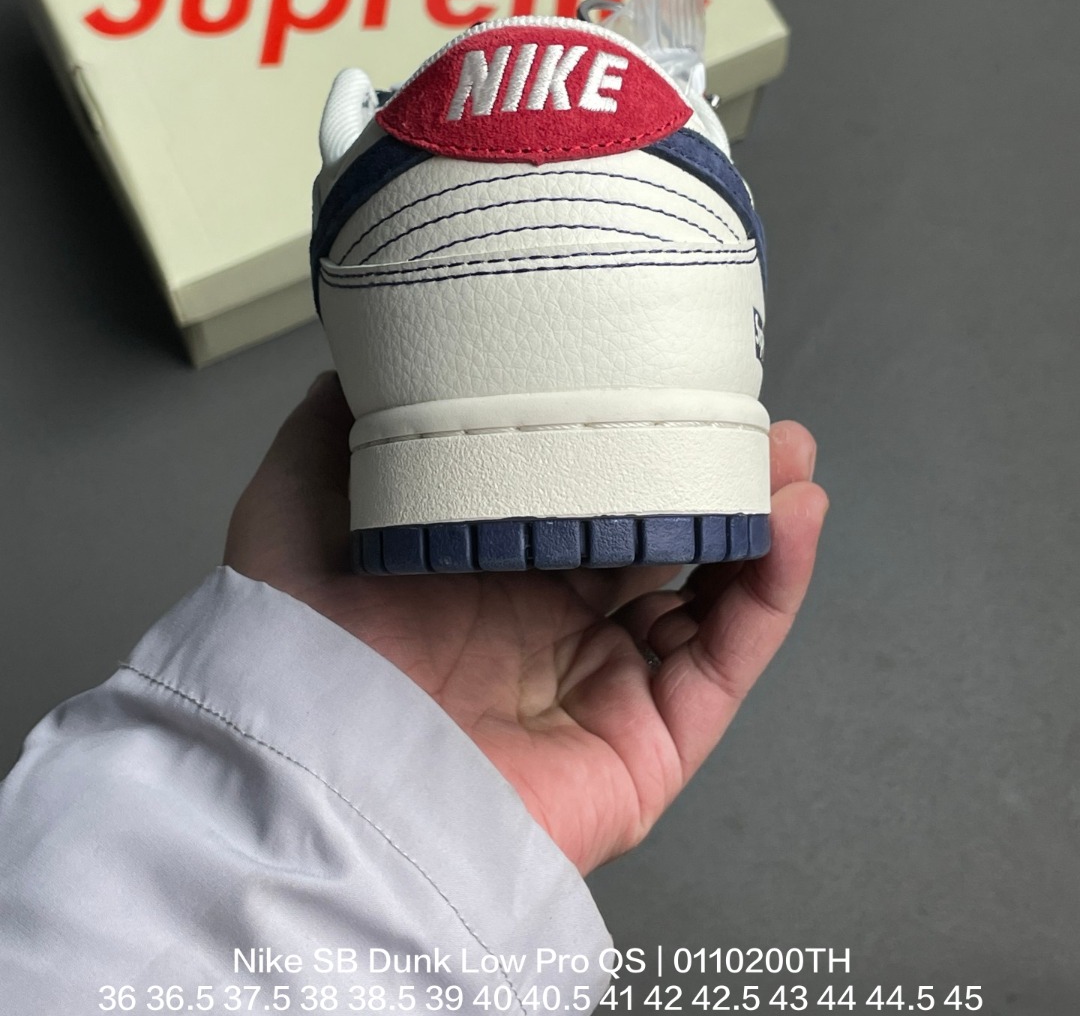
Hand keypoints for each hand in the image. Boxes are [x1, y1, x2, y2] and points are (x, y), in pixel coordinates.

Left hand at [225, 372, 827, 874]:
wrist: (313, 776)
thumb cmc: (299, 646)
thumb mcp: (295, 508)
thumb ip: (332, 434)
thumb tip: (363, 362)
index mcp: (485, 570)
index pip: (580, 494)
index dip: (626, 439)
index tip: (663, 375)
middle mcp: (550, 624)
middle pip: (658, 537)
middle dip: (708, 472)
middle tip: (746, 412)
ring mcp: (604, 684)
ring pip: (708, 592)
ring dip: (759, 519)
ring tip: (789, 454)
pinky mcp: (647, 743)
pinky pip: (728, 658)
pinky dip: (774, 588)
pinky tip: (796, 518)